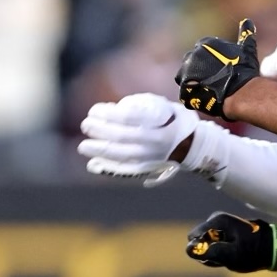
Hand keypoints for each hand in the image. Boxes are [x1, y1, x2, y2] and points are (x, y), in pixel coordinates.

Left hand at [78, 93, 193, 183]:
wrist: (193, 146)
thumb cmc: (174, 121)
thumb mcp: (164, 106)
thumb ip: (141, 105)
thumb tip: (114, 109)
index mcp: (160, 122)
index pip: (129, 116)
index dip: (108, 113)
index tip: (95, 110)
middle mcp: (156, 142)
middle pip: (122, 136)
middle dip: (100, 130)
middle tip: (86, 125)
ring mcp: (151, 157)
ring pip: (121, 156)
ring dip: (100, 151)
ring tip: (84, 146)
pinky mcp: (147, 169)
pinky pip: (125, 170)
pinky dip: (108, 168)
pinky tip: (93, 164)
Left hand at [176, 18, 261, 116]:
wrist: (239, 92)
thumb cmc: (244, 71)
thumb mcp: (247, 50)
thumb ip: (246, 34)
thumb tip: (248, 20)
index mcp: (205, 44)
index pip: (203, 51)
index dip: (211, 61)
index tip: (219, 69)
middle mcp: (192, 55)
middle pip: (193, 64)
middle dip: (200, 71)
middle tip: (214, 81)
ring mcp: (186, 72)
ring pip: (186, 77)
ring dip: (194, 83)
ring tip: (208, 90)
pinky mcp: (183, 88)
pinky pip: (185, 93)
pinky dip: (192, 96)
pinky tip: (204, 98)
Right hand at [185, 211, 276, 271]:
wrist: (275, 247)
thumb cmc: (254, 251)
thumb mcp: (231, 255)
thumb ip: (208, 252)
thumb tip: (188, 250)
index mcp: (216, 221)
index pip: (193, 238)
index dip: (201, 251)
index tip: (217, 256)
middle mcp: (216, 220)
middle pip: (200, 241)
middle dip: (209, 252)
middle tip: (228, 257)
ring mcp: (221, 226)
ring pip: (208, 245)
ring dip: (217, 254)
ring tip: (234, 256)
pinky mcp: (226, 232)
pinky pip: (216, 245)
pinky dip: (223, 253)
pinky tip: (236, 254)